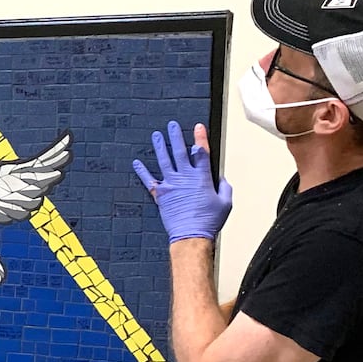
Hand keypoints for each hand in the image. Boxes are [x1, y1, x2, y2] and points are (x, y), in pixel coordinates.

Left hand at [132, 120, 232, 242]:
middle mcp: (185, 178)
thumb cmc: (208, 221)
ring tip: (156, 136)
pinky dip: (142, 171)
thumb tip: (221, 179)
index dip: (200, 138)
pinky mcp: (161, 195)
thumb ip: (224, 186)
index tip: (198, 127)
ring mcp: (171, 185)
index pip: (201, 152)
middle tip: (172, 125)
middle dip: (176, 136)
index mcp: (202, 177)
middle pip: (179, 151)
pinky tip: (136, 163)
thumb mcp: (226, 202)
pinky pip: (149, 180)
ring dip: (159, 147)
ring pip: (164, 161)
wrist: (191, 235)